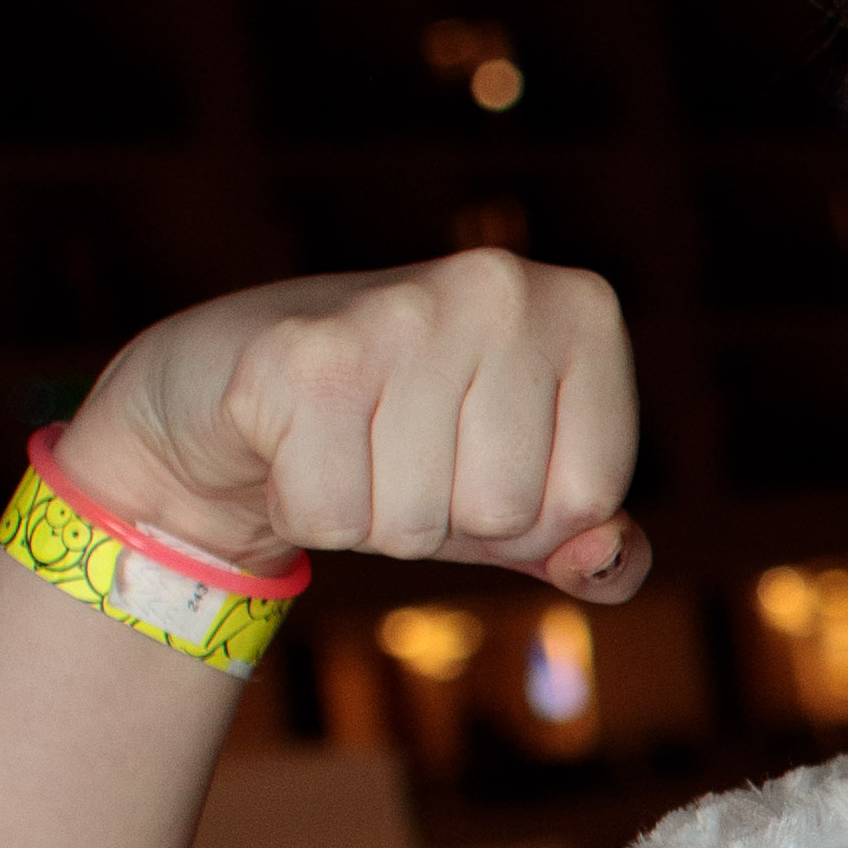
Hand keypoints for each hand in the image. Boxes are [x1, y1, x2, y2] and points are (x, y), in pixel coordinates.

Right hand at [49, 252, 647, 593]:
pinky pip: (331, 517)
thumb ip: (592, 543)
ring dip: (373, 518)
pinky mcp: (301, 354)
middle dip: (447, 521)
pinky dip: (305, 510)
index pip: (592, 499)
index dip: (530, 522)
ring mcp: (400, 311)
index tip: (480, 460)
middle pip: (504, 512)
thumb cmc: (407, 444)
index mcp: (581, 309)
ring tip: (350, 446)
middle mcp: (498, 287)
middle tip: (401, 452)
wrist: (236, 389)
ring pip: (414, 524)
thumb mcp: (521, 495)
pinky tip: (295, 446)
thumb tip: (611, 560)